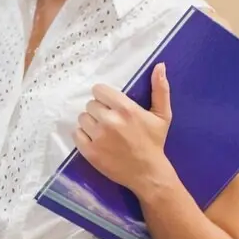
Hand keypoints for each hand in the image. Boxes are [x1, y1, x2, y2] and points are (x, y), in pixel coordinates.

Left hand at [74, 63, 174, 190]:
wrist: (148, 173)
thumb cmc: (154, 142)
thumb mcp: (162, 115)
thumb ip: (160, 89)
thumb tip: (159, 65)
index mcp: (126, 109)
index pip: (99, 90)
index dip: (103, 97)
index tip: (110, 104)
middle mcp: (110, 121)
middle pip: (90, 104)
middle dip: (98, 110)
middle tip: (109, 121)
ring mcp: (98, 137)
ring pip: (82, 118)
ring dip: (90, 123)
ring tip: (102, 131)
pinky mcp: (89, 151)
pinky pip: (76, 134)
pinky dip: (82, 136)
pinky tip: (95, 140)